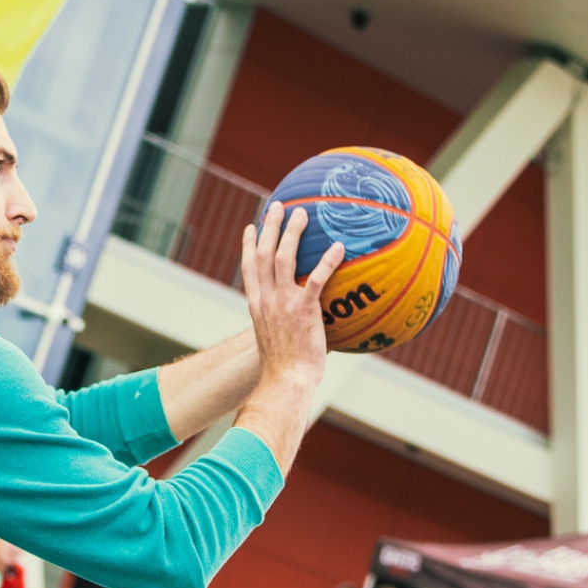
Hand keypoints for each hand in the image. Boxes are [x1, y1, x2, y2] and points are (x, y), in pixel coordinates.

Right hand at [238, 201, 339, 388]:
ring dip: (293, 232)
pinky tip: (338, 247)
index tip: (252, 227)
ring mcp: (284, 303)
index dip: (249, 245)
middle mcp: (267, 299)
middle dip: (270, 227)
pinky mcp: (304, 310)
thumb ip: (285, 323)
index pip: (249, 268)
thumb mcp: (276, 340)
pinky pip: (317, 279)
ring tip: (303, 213)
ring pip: (285, 258)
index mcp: (257, 305)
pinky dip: (327, 261)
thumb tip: (303, 321)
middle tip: (277, 206)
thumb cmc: (285, 369)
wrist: (286, 382)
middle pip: (264, 254)